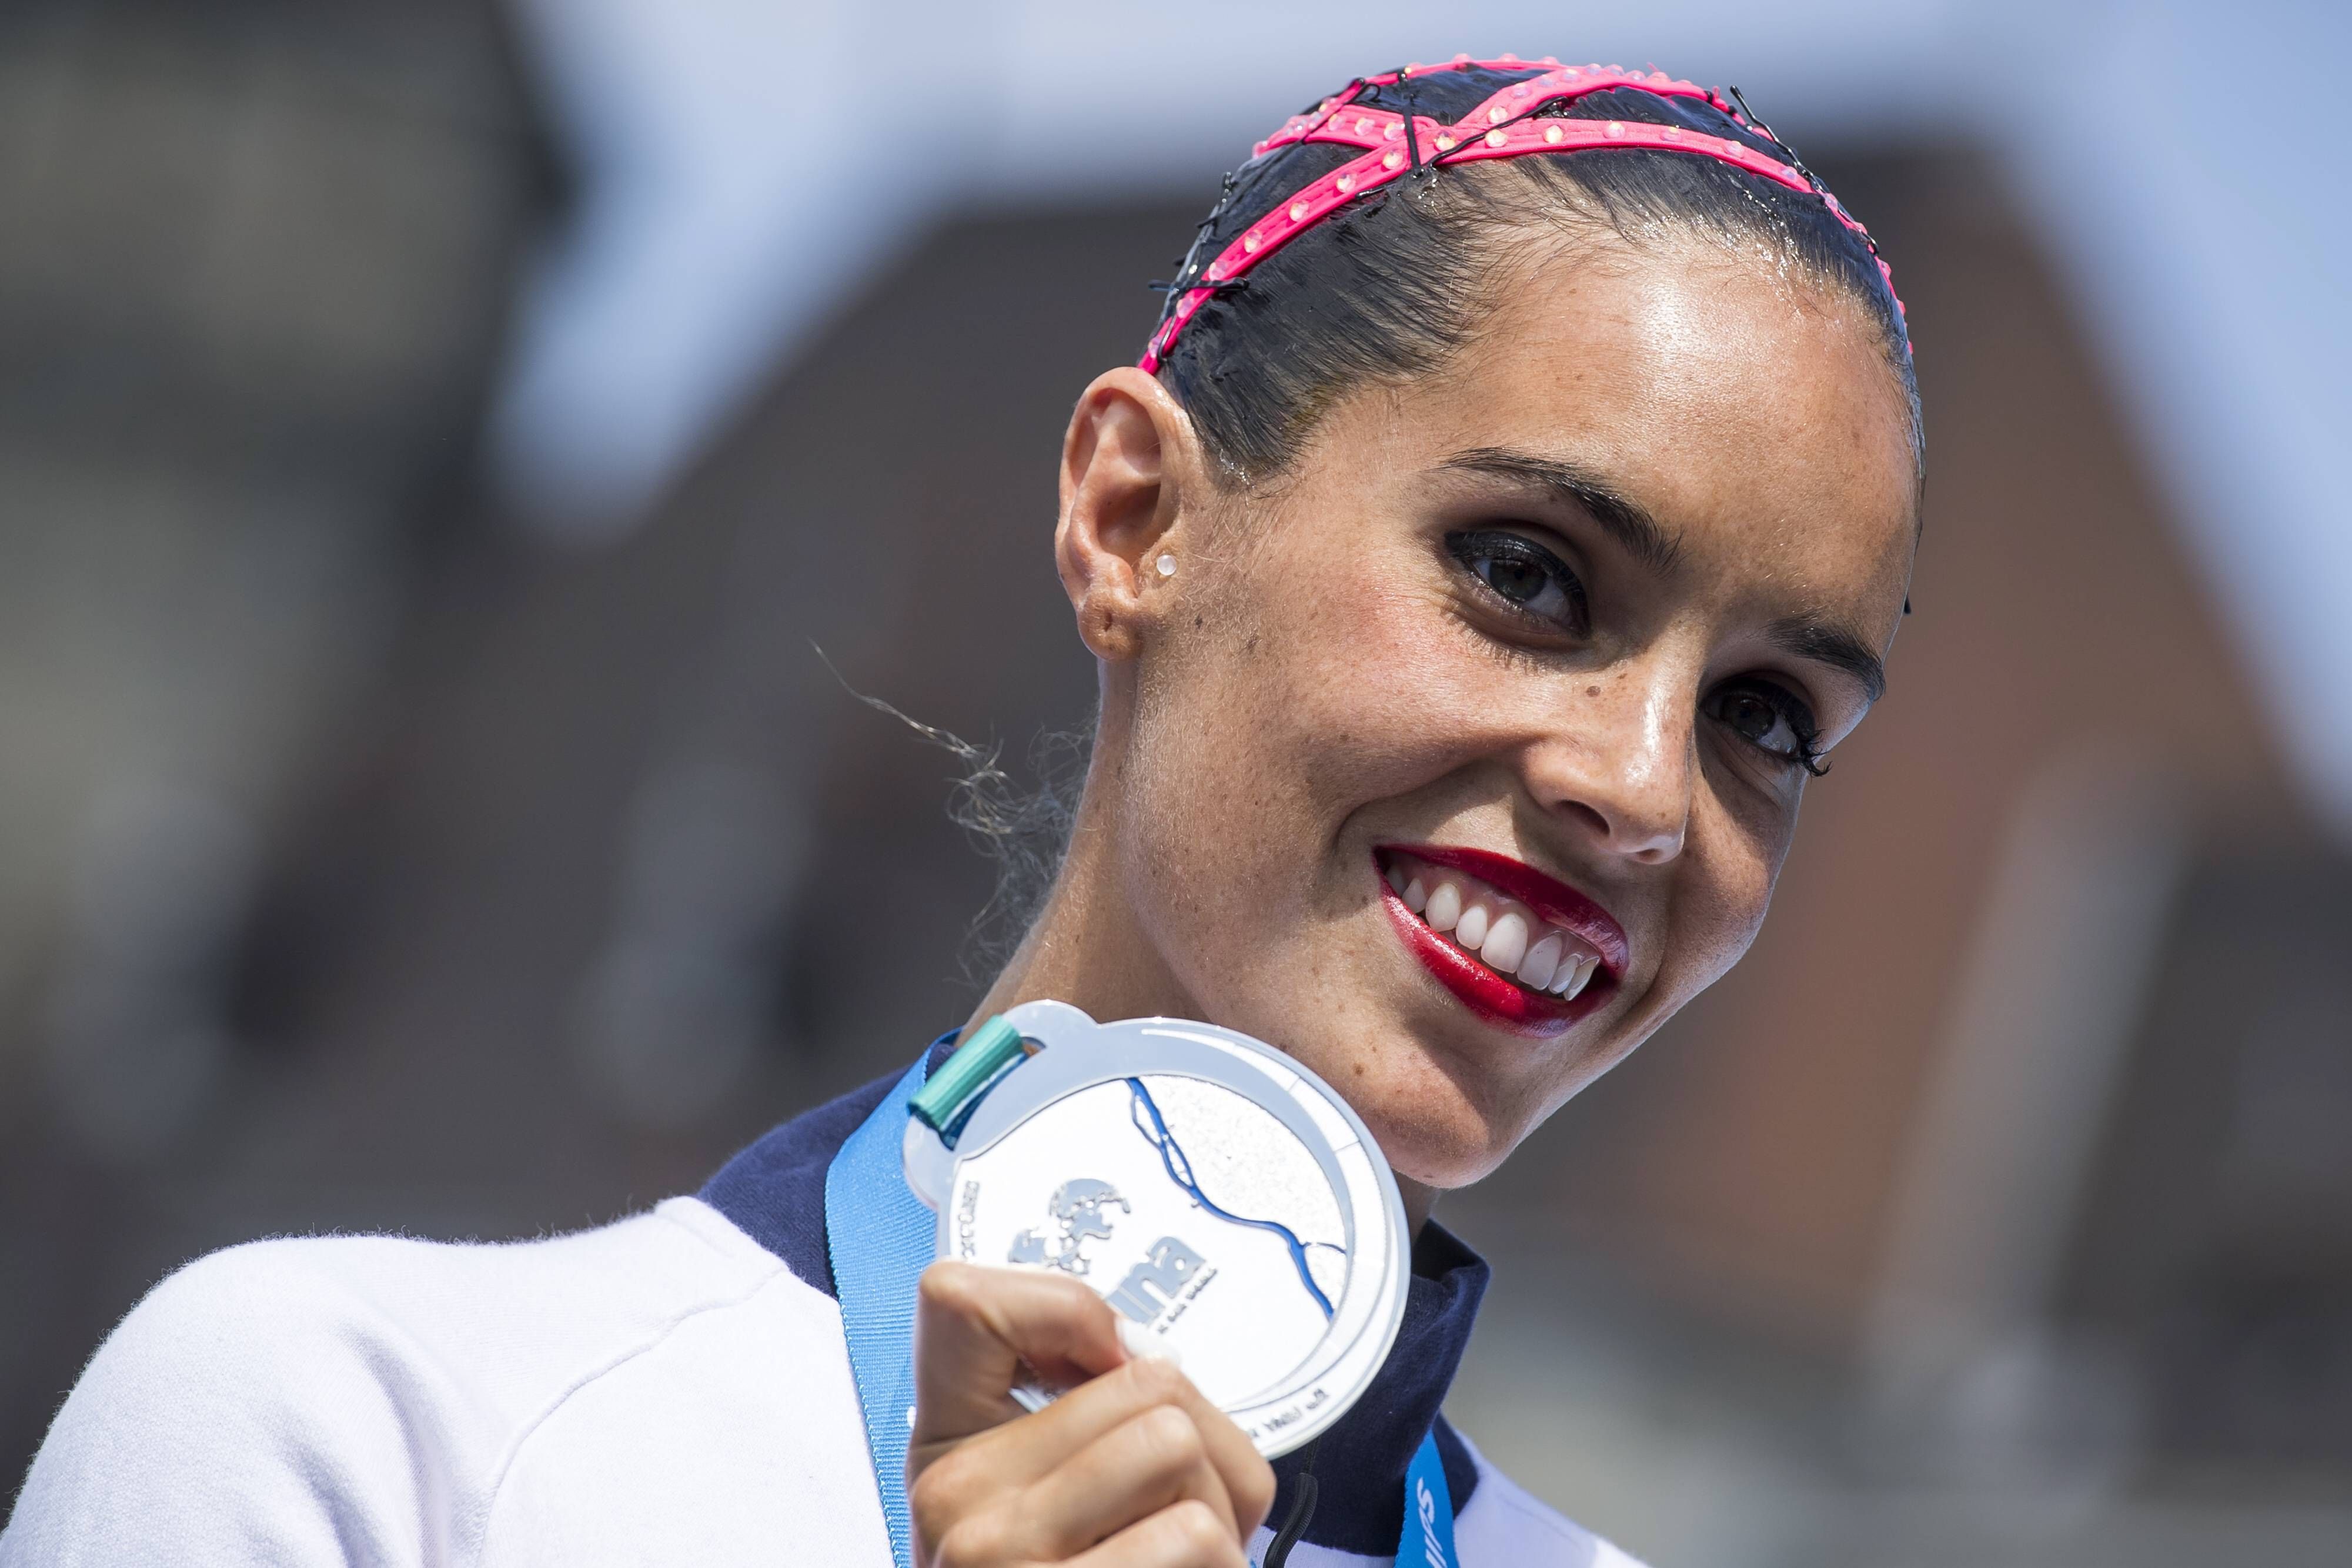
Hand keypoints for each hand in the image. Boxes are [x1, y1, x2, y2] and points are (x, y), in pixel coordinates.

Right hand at [907, 1262, 1276, 1566]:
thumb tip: (1142, 1353)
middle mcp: (955, 1500)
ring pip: (1176, 1446)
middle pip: (1144, 1380)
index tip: (1108, 1361)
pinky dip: (1224, 1567)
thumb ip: (1090, 1412)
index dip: (1066, 1308)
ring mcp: (999, 1558)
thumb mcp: (1052, 1499)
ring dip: (1223, 1513)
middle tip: (1175, 1517)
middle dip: (1200, 1447)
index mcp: (946, 1453)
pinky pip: (1192, 1536)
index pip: (957, 1301)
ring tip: (1184, 1564)